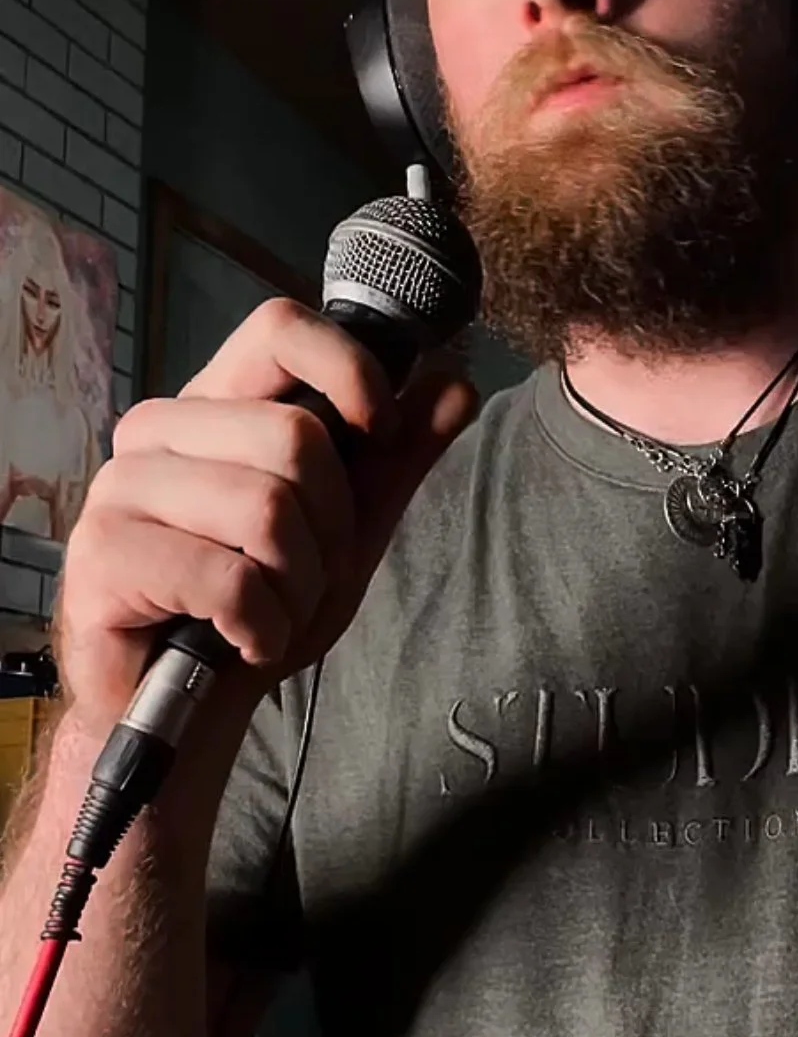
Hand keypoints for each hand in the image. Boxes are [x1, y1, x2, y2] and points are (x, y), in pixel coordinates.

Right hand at [56, 298, 477, 735]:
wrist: (187, 708)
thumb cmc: (256, 608)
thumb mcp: (346, 530)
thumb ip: (396, 457)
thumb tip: (455, 383)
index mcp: (216, 407)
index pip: (279, 329)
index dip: (348, 370)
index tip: (379, 432)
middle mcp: (158, 432)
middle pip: (295, 438)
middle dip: (332, 530)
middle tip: (305, 578)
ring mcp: (120, 489)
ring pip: (266, 509)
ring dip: (298, 588)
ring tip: (272, 614)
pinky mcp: (102, 556)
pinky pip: (228, 580)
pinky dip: (262, 627)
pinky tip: (242, 642)